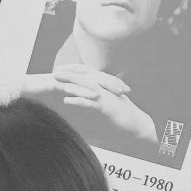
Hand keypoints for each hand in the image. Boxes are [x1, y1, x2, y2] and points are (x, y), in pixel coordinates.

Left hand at [22, 66, 156, 142]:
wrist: (137, 122)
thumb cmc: (124, 113)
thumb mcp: (111, 100)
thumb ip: (101, 93)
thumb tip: (91, 92)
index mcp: (105, 84)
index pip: (87, 72)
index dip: (73, 69)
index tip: (60, 68)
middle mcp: (105, 87)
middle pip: (83, 76)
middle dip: (68, 74)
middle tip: (54, 72)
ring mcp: (105, 96)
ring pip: (85, 87)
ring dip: (69, 85)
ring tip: (56, 84)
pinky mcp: (105, 106)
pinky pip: (89, 102)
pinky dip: (77, 100)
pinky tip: (66, 101)